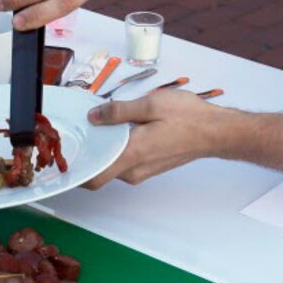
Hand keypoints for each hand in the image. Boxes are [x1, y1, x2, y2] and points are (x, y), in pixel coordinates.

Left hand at [83, 90, 224, 188]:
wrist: (216, 131)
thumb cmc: (189, 118)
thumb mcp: (150, 105)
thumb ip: (119, 111)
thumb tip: (95, 116)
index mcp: (132, 155)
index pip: (95, 177)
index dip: (77, 171)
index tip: (66, 157)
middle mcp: (135, 169)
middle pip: (101, 169)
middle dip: (90, 152)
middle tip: (86, 128)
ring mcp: (144, 171)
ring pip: (114, 164)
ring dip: (107, 149)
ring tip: (107, 123)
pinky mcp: (151, 167)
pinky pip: (126, 162)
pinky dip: (120, 149)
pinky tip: (125, 129)